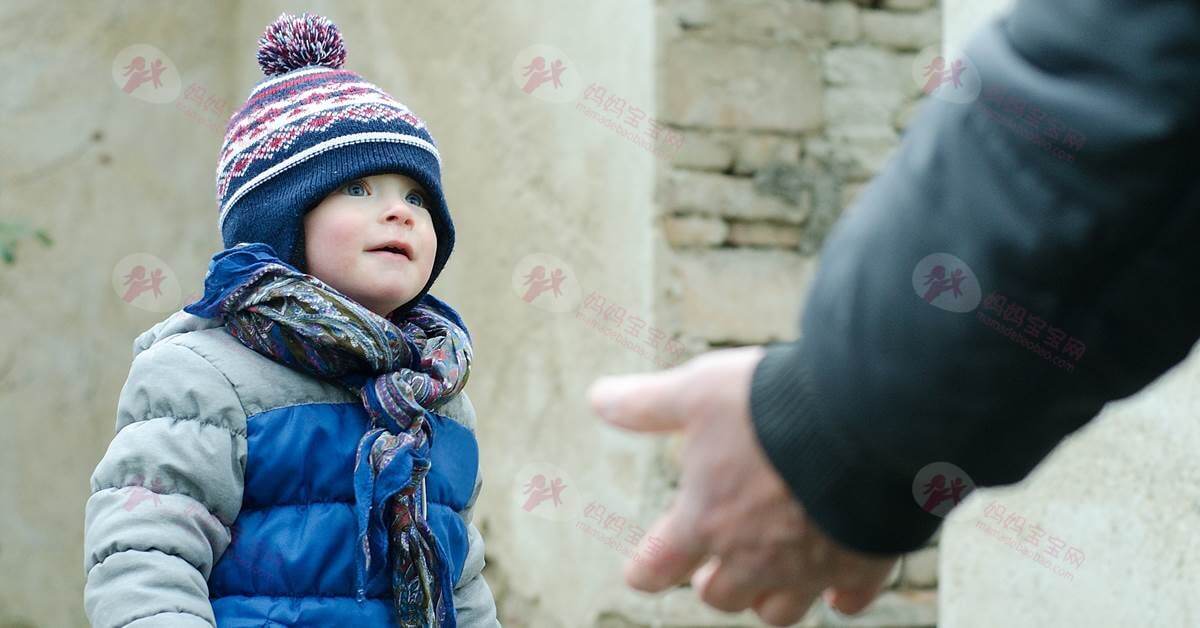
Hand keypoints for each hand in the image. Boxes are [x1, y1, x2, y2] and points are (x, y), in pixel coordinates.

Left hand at [587, 346, 898, 624]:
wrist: (864, 418)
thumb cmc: (771, 405)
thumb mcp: (697, 391)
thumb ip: (648, 404)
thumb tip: (599, 399)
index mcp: (705, 521)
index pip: (657, 566)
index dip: (645, 570)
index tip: (641, 571)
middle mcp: (754, 556)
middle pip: (721, 597)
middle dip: (712, 584)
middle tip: (709, 570)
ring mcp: (810, 566)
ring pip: (779, 610)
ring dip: (767, 598)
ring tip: (765, 579)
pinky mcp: (863, 562)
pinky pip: (848, 598)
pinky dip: (840, 595)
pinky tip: (837, 587)